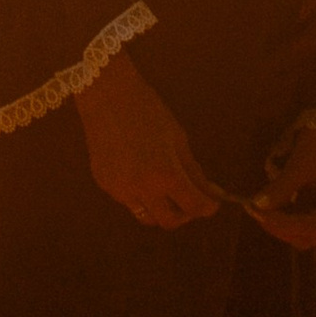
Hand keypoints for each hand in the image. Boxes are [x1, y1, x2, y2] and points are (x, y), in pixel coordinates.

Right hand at [77, 51, 222, 229]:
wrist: (107, 95)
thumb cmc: (148, 111)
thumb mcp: (178, 138)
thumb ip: (192, 170)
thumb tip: (207, 192)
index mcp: (165, 174)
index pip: (193, 206)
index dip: (207, 208)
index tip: (211, 203)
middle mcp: (142, 188)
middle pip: (168, 221)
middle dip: (184, 215)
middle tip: (189, 200)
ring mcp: (119, 189)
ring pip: (145, 213)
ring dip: (160, 207)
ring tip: (163, 184)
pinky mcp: (104, 183)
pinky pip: (127, 198)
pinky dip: (139, 192)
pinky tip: (139, 168)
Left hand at [249, 121, 315, 250]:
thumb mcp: (301, 163)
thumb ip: (281, 187)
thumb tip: (257, 205)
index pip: (310, 225)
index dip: (280, 222)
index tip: (255, 210)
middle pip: (308, 235)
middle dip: (278, 226)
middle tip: (252, 208)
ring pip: (305, 234)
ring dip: (280, 225)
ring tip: (258, 208)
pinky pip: (305, 225)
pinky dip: (286, 219)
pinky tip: (269, 206)